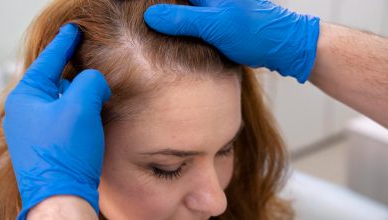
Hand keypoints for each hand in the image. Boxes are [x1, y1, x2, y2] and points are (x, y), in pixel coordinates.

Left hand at [3, 23, 110, 218]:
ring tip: (94, 89)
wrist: (62, 195)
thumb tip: (95, 81)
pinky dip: (79, 109)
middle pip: (54, 80)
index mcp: (26, 98)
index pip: (48, 61)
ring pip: (61, 99)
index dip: (64, 43)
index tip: (73, 30)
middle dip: (74, 72)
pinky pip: (64, 115)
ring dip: (79, 93)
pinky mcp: (49, 141)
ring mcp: (36, 128)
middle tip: (88, 61)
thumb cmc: (66, 153)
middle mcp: (26, 112)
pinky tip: (91, 112)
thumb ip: (90, 82)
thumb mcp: (80, 107)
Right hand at [144, 0, 319, 82]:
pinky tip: (169, 36)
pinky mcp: (215, 23)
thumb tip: (151, 16)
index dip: (157, 1)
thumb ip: (183, 19)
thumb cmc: (253, 32)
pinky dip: (180, 27)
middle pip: (178, 1)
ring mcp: (212, 9)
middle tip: (140, 15)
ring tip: (148, 24)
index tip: (135, 5)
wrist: (281, 46)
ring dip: (169, 14)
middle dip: (161, 7)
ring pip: (183, 9)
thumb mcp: (214, 25)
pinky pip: (191, 21)